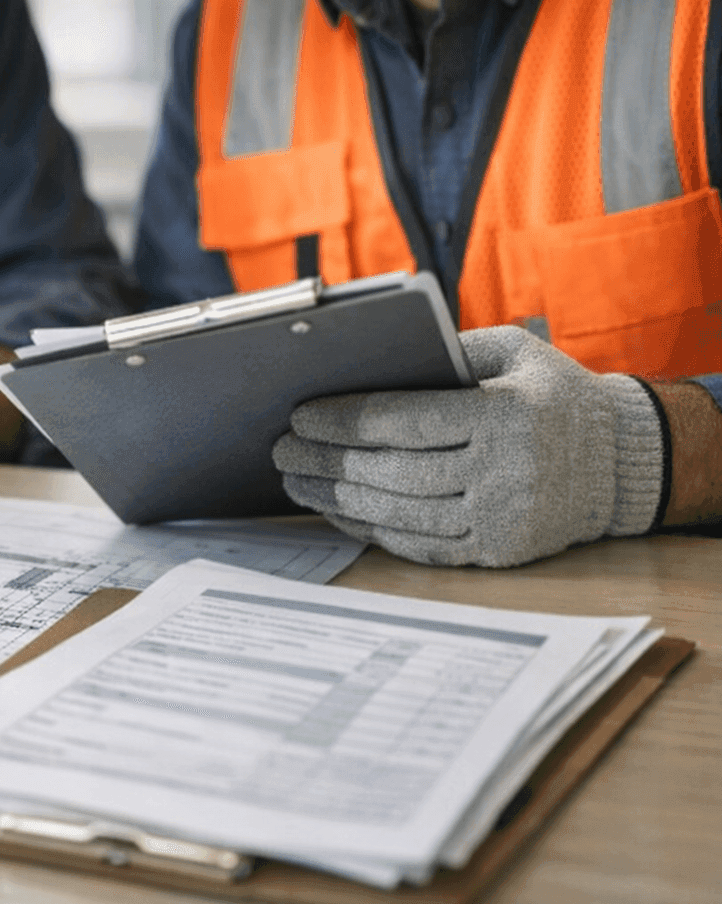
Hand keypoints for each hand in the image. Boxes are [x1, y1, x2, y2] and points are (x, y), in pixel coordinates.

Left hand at [272, 326, 665, 566]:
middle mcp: (508, 472)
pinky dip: (371, 528)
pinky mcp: (497, 551)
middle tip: (281, 450)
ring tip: (296, 481)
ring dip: (337, 499)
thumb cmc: (552, 396)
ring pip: (401, 514)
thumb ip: (448, 352)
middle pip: (395, 472)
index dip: (347, 421)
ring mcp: (503, 519)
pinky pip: (420, 544)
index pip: (409, 421)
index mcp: (509, 416)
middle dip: (328, 462)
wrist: (622, 462)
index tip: (301, 416)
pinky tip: (338, 510)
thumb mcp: (515, 353)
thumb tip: (366, 361)